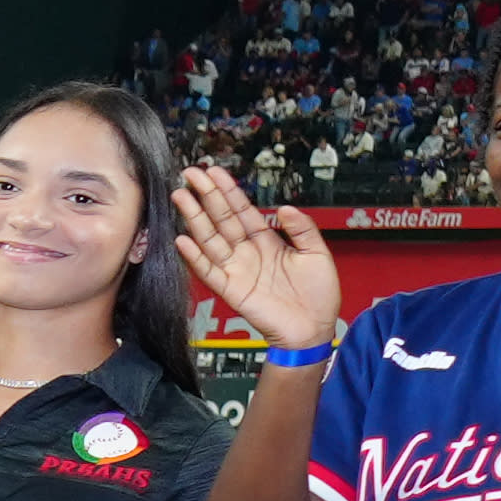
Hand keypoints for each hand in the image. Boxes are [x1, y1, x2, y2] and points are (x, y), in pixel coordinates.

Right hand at [165, 162, 345, 359]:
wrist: (314, 328)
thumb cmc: (318, 293)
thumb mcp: (317, 253)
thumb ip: (303, 228)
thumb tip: (285, 207)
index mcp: (267, 240)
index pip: (242, 210)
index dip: (228, 191)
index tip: (213, 172)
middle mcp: (247, 252)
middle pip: (221, 219)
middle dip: (206, 196)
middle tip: (190, 174)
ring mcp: (237, 269)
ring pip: (210, 239)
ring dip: (195, 218)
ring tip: (181, 197)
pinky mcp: (231, 290)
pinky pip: (209, 271)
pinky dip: (195, 257)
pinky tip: (183, 239)